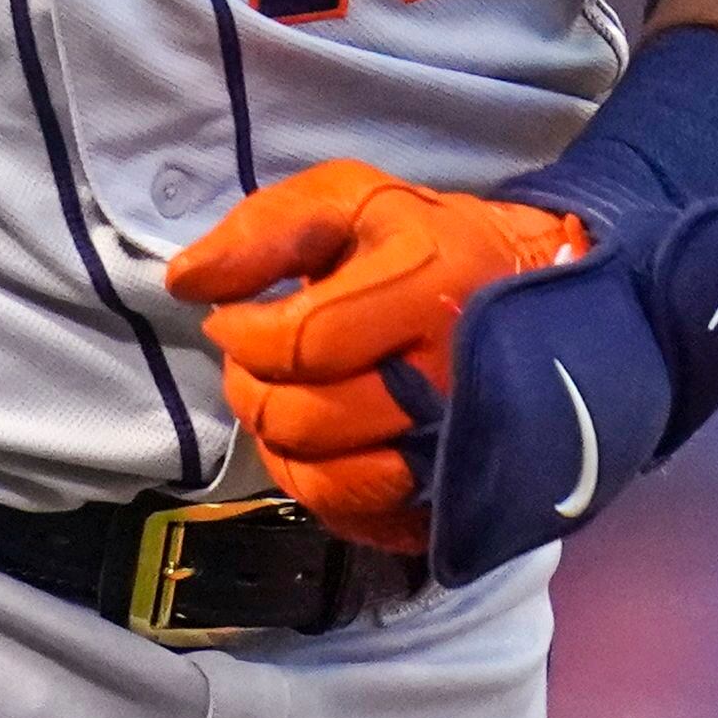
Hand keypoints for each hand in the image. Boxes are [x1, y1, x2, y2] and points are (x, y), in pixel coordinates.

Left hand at [165, 161, 583, 554]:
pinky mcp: (451, 496)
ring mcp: (454, 450)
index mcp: (427, 288)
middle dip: (254, 390)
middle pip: (307, 420)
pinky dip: (316, 486)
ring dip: (279, 443)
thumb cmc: (428, 242)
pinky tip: (320, 441)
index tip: (235, 317)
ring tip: (284, 398)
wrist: (533, 296)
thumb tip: (185, 281)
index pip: (301, 343)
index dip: (243, 335)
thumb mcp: (354, 199)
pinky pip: (357, 519)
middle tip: (258, 360)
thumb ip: (267, 227)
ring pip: (327, 481)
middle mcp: (448, 379)